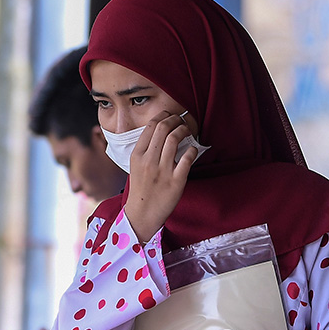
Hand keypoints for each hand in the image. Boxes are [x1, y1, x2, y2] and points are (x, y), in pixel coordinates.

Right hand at [124, 111, 197, 242]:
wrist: (143, 213)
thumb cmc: (141, 188)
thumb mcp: (136, 166)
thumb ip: (145, 149)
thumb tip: (159, 131)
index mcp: (137, 155)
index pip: (151, 126)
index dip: (163, 116)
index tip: (170, 116)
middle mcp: (149, 161)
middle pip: (163, 128)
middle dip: (175, 119)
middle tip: (181, 121)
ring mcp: (163, 171)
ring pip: (174, 139)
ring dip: (183, 130)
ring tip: (187, 131)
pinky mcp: (176, 181)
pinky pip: (187, 158)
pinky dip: (192, 149)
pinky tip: (193, 149)